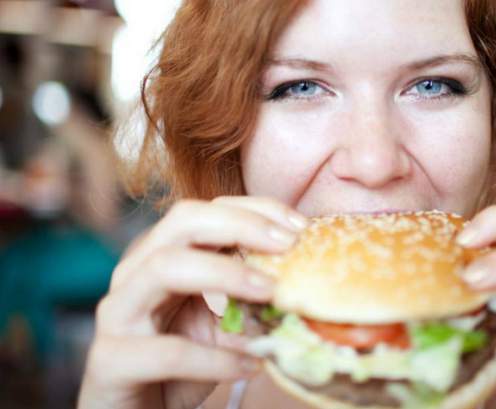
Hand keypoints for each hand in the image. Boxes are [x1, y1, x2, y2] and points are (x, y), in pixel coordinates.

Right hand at [77, 197, 307, 408]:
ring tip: (271, 292)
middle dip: (240, 225)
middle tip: (287, 245)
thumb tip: (304, 287)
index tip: (300, 226)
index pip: (207, 211)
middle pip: (182, 222)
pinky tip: (251, 364)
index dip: (255, 210)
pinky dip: (215, 358)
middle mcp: (135, 273)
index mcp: (161, 255)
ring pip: (164, 267)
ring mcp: (118, 313)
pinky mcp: (112, 361)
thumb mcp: (221, 325)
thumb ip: (250, 301)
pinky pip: (167, 351)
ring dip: (226, 274)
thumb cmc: (179, 364)